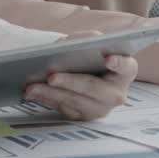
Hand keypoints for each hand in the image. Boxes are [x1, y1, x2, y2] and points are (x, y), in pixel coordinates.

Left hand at [24, 53, 138, 120]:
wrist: (86, 69)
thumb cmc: (90, 54)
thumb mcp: (90, 42)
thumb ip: (85, 40)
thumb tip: (65, 46)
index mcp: (125, 71)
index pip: (126, 67)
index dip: (119, 63)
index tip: (108, 58)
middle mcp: (116, 93)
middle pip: (93, 89)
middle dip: (70, 82)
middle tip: (51, 76)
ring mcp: (101, 108)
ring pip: (75, 102)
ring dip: (51, 94)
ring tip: (31, 86)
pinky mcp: (84, 116)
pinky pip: (64, 109)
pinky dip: (46, 100)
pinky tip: (32, 93)